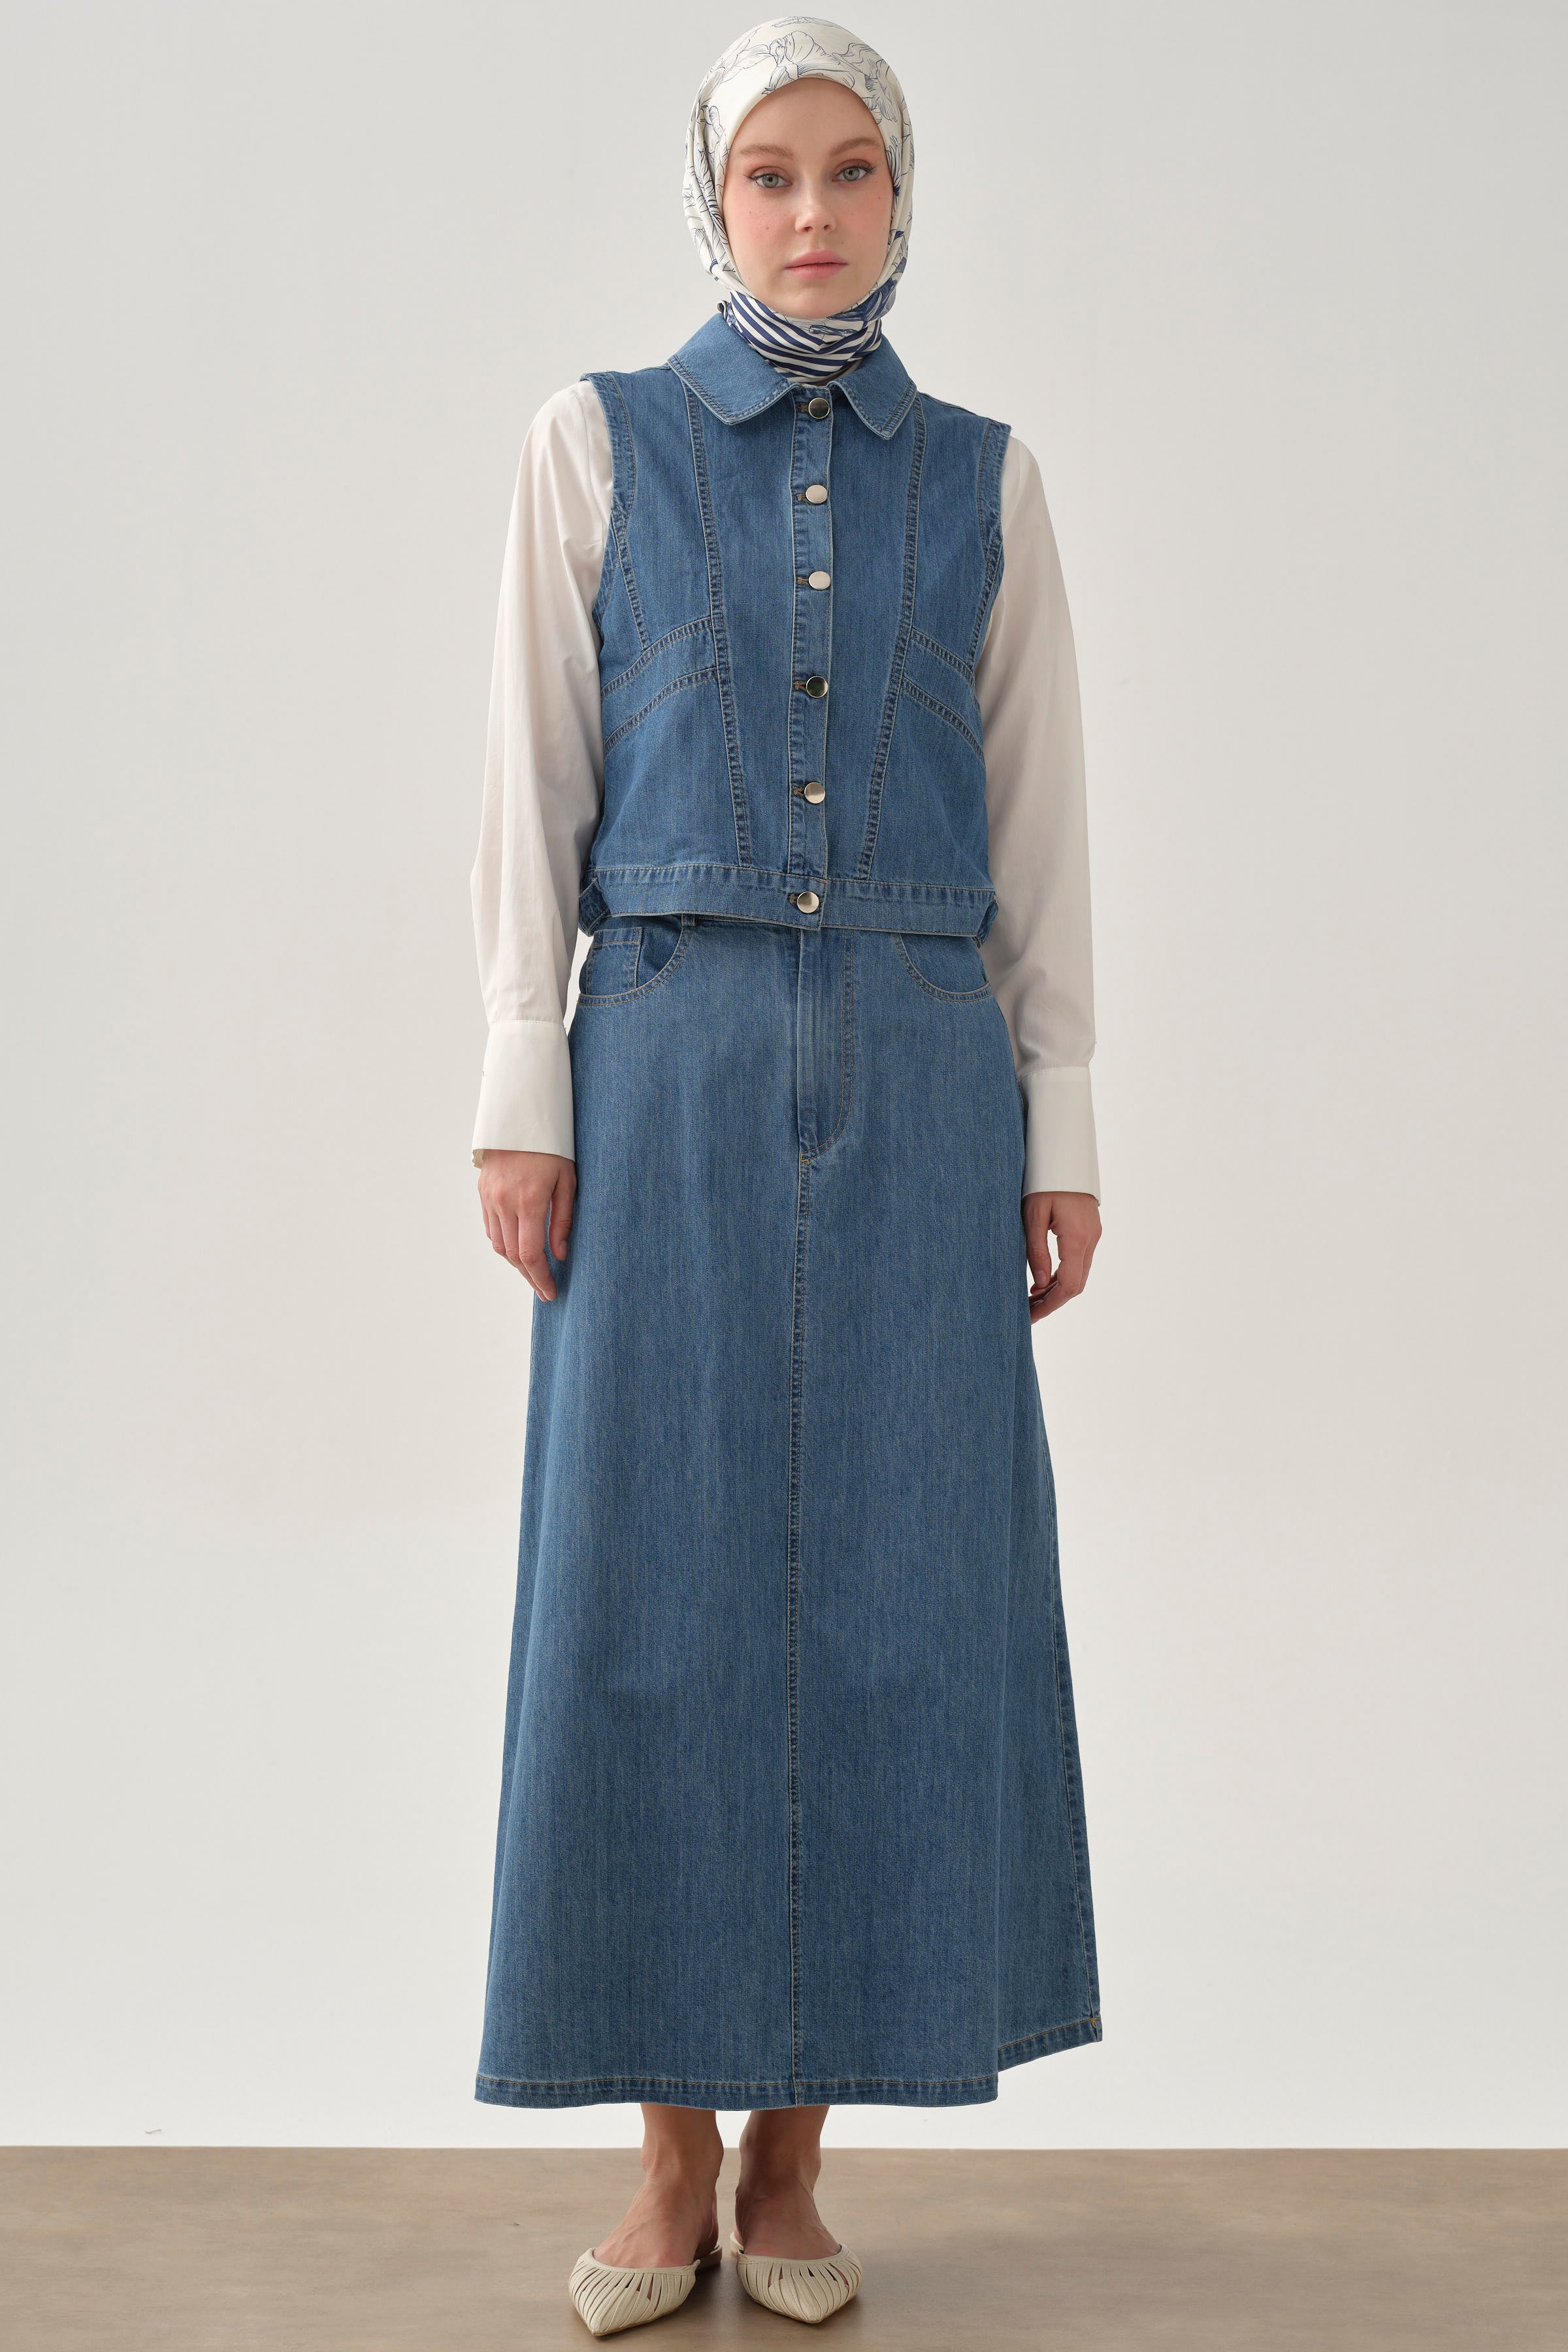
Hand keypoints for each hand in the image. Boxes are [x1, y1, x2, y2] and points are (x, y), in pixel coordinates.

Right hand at [476, 1150, 575, 1299]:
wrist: (520, 1120)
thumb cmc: (552, 1148)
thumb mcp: (567, 1181)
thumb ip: (562, 1220)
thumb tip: (559, 1255)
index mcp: (529, 1200)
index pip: (530, 1253)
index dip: (540, 1278)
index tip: (550, 1292)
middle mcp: (504, 1202)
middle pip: (513, 1255)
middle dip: (530, 1276)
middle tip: (544, 1290)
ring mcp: (490, 1198)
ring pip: (499, 1244)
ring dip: (516, 1262)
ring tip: (534, 1271)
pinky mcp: (483, 1193)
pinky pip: (491, 1228)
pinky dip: (503, 1243)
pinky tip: (517, 1248)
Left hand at [1024, 1191, 1100, 1323]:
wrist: (1065, 1157)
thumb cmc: (1045, 1181)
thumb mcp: (1033, 1215)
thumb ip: (1036, 1251)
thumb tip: (1038, 1283)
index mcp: (1077, 1238)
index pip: (1068, 1285)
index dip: (1050, 1305)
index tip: (1031, 1315)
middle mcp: (1090, 1240)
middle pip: (1076, 1285)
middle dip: (1052, 1302)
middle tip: (1028, 1312)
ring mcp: (1093, 1235)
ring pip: (1079, 1275)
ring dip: (1057, 1290)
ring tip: (1031, 1299)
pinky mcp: (1089, 1231)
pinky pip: (1079, 1262)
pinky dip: (1062, 1275)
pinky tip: (1042, 1280)